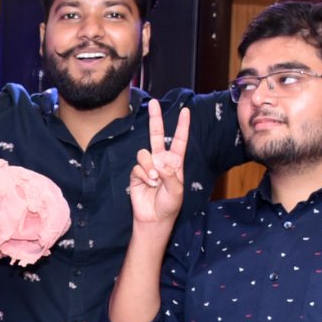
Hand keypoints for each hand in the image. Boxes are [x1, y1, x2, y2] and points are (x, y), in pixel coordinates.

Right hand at [126, 99, 189, 229]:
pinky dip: (143, 176)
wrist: (154, 218)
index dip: (182, 126)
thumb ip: (170, 175)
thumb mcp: (177, 190)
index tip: (185, 111)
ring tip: (154, 180)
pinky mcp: (136, 174)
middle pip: (156, 135)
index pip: (179, 140)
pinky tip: (148, 184)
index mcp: (175, 162)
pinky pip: (137, 167)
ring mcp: (148, 167)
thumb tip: (159, 163)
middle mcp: (161, 161)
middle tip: (153, 103)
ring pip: (144, 154)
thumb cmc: (170, 205)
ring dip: (149, 167)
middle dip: (155, 119)